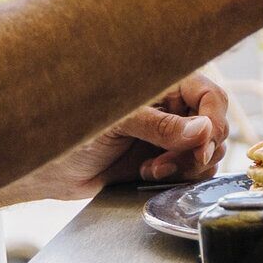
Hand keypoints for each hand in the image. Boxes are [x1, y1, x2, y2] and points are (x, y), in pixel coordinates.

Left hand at [0, 71, 229, 204]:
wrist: (48, 169)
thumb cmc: (71, 133)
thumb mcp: (116, 124)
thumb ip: (161, 126)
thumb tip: (203, 130)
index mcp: (162, 85)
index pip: (210, 95)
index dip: (214, 120)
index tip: (204, 143)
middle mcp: (170, 108)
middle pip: (214, 126)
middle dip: (200, 148)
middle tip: (172, 162)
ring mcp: (167, 136)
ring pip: (207, 151)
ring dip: (188, 165)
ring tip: (153, 170)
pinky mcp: (162, 161)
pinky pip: (191, 170)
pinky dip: (180, 177)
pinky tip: (151, 176)